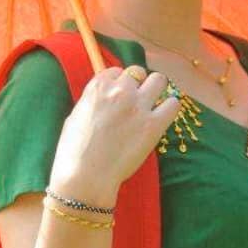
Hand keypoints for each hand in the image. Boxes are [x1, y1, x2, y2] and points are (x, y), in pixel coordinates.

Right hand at [50, 64, 181, 189]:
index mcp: (98, 87)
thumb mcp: (76, 116)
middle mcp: (120, 91)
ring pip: (159, 80)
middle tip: (135, 102)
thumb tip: (104, 97)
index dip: (119, 83)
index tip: (119, 96)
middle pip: (138, 72)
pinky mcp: (154, 124)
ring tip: (152, 105)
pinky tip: (163, 117)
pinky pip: (173, 104)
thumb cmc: (74, 151)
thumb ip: (93, 101)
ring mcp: (139, 106)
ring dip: (156, 90)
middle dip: (137, 85)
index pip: (117, 71)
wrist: (86, 176)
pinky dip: (170, 108)